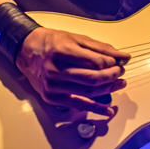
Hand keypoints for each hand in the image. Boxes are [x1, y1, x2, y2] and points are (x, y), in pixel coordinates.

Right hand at [15, 28, 130, 115]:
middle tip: (121, 73)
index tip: (119, 62)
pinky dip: (95, 108)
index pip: (95, 62)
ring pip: (88, 92)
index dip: (112, 64)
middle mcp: (56, 70)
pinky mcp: (52, 97)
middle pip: (93, 78)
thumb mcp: (76, 38)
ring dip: (108, 90)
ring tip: (119, 84)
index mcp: (63, 51)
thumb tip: (122, 56)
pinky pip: (78, 105)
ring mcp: (53, 86)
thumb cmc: (52, 42)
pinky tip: (108, 110)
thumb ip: (100, 48)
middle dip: (112, 77)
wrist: (27, 50)